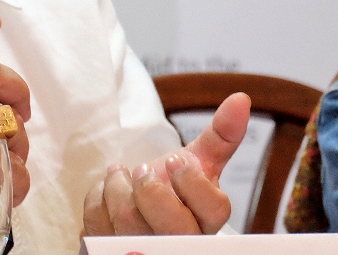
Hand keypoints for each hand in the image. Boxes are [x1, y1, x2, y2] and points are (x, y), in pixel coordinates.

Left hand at [82, 92, 250, 234]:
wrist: (138, 208)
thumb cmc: (171, 187)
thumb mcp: (196, 162)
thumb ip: (220, 136)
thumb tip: (240, 99)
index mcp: (207, 221)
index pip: (214, 209)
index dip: (191, 181)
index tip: (174, 160)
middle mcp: (181, 243)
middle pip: (172, 225)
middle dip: (150, 189)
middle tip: (142, 171)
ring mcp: (147, 250)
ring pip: (130, 223)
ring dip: (117, 187)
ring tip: (121, 176)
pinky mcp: (114, 251)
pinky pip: (98, 227)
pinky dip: (97, 200)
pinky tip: (107, 193)